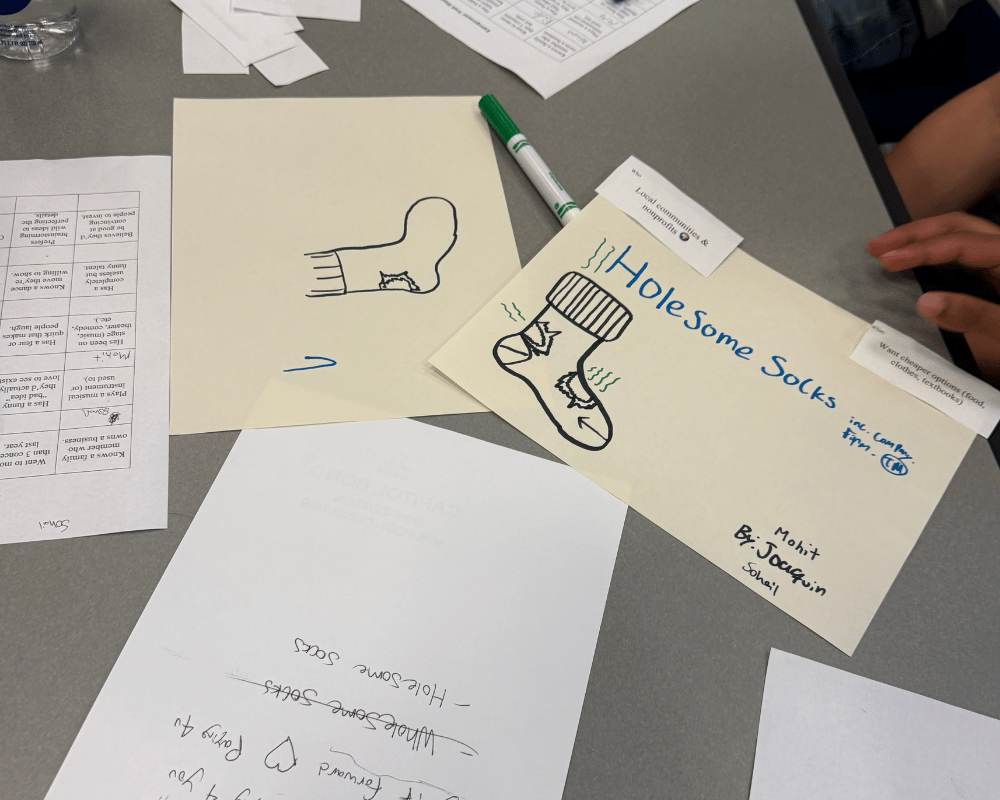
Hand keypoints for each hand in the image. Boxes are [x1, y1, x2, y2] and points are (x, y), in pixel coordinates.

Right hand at [867, 212, 999, 384]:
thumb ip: (972, 316)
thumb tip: (925, 300)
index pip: (961, 243)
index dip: (920, 249)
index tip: (886, 259)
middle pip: (960, 226)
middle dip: (916, 232)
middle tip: (877, 245)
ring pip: (964, 234)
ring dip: (924, 237)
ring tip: (890, 249)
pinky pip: (967, 252)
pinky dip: (936, 251)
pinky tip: (916, 262)